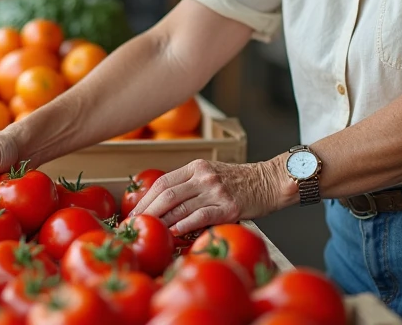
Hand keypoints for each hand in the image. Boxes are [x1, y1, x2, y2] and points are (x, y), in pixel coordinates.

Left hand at [128, 159, 283, 235]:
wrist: (270, 181)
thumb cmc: (239, 182)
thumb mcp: (211, 174)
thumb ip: (189, 185)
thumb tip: (162, 207)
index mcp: (196, 167)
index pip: (162, 182)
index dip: (144, 200)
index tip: (132, 214)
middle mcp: (203, 176)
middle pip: (166, 194)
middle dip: (146, 212)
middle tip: (133, 227)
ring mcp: (216, 191)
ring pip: (180, 206)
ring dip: (161, 222)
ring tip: (148, 234)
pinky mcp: (229, 207)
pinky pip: (201, 216)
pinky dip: (184, 225)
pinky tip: (174, 233)